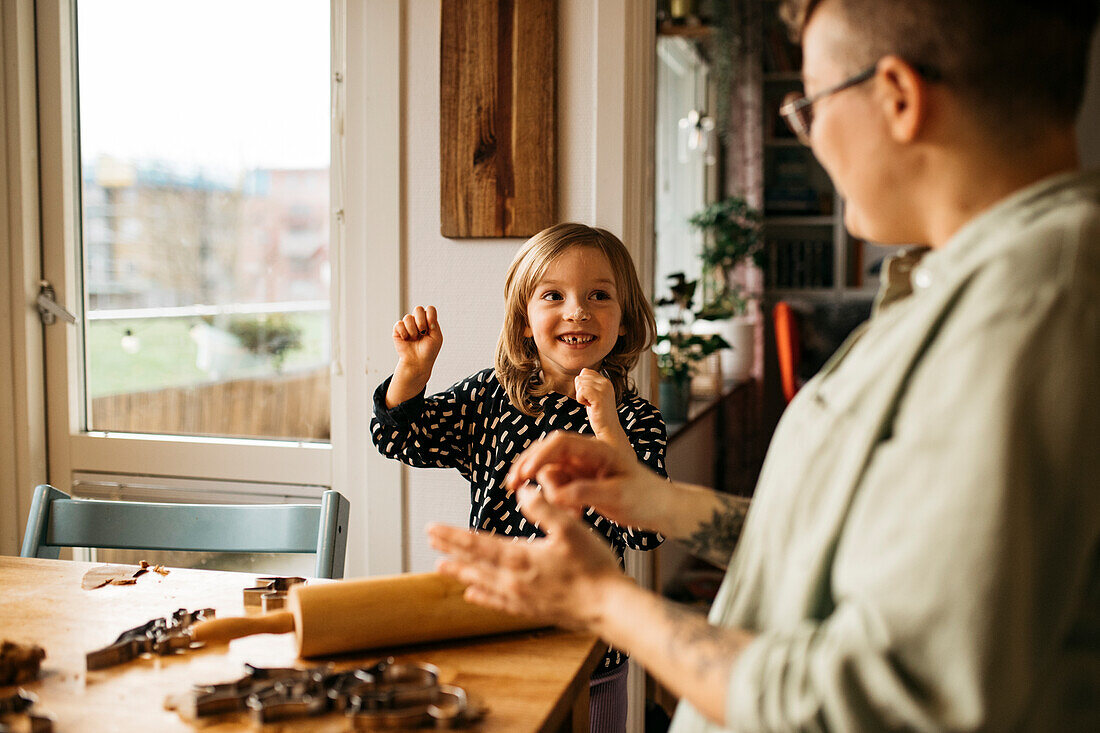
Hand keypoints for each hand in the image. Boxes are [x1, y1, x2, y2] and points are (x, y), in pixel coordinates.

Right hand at [392, 305, 442, 377]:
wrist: (417, 362)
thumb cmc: (428, 351)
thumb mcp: (437, 337)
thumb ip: (434, 323)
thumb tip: (426, 315)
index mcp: (429, 321)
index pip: (430, 309)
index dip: (430, 315)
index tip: (431, 327)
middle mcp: (418, 321)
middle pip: (418, 309)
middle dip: (421, 321)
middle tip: (423, 332)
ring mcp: (408, 325)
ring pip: (408, 317)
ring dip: (413, 330)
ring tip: (415, 339)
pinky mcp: (398, 330)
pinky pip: (399, 324)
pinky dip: (404, 333)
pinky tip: (406, 339)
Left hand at [427, 485, 627, 628]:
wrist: (608, 607)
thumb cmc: (593, 567)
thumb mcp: (570, 528)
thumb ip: (543, 508)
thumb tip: (523, 490)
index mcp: (519, 558)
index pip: (476, 543)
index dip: (452, 535)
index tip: (432, 528)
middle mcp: (513, 580)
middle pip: (472, 562)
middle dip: (450, 550)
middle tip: (429, 541)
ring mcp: (520, 598)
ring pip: (481, 582)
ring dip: (460, 573)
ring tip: (441, 567)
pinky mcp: (530, 610)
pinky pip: (497, 602)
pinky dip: (481, 597)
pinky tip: (472, 595)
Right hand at [505, 431, 668, 530]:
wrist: (657, 509)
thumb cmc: (644, 497)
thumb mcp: (617, 497)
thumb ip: (586, 493)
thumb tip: (556, 496)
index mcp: (598, 449)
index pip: (560, 442)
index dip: (538, 455)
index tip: (524, 474)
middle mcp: (585, 454)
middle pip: (546, 453)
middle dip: (527, 468)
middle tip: (512, 487)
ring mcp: (580, 467)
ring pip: (548, 473)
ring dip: (549, 493)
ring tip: (573, 515)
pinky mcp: (578, 482)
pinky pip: (556, 488)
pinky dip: (558, 502)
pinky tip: (576, 516)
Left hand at [574, 368, 625, 445]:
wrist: (608, 429)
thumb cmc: (599, 414)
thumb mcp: (595, 396)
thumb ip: (589, 385)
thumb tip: (578, 377)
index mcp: (605, 381)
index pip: (585, 372)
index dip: (582, 385)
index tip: (590, 397)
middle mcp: (606, 382)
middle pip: (580, 378)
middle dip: (580, 391)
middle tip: (591, 402)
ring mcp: (603, 389)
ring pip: (579, 384)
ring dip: (581, 397)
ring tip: (591, 404)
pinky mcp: (599, 396)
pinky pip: (580, 392)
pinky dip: (580, 400)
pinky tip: (589, 406)